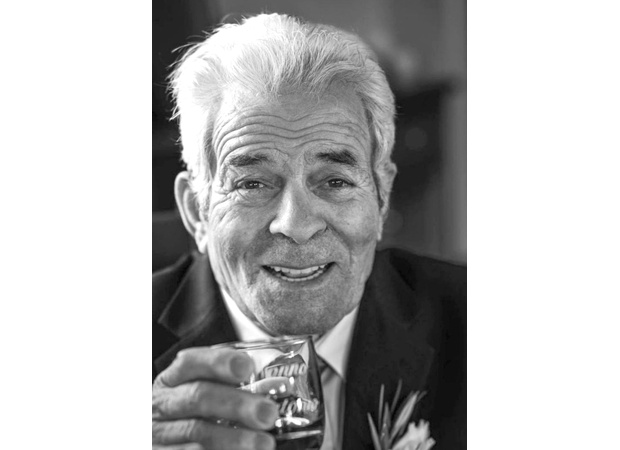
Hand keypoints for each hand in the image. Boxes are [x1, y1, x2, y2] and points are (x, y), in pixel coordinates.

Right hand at [152, 346, 278, 449]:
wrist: (174, 441)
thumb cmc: (197, 415)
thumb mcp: (207, 395)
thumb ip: (236, 388)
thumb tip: (281, 387)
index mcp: (174, 379)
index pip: (191, 361)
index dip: (219, 362)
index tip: (248, 367)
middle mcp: (163, 403)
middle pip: (198, 397)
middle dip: (237, 404)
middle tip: (268, 413)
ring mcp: (160, 433)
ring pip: (196, 432)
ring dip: (234, 438)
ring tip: (265, 443)